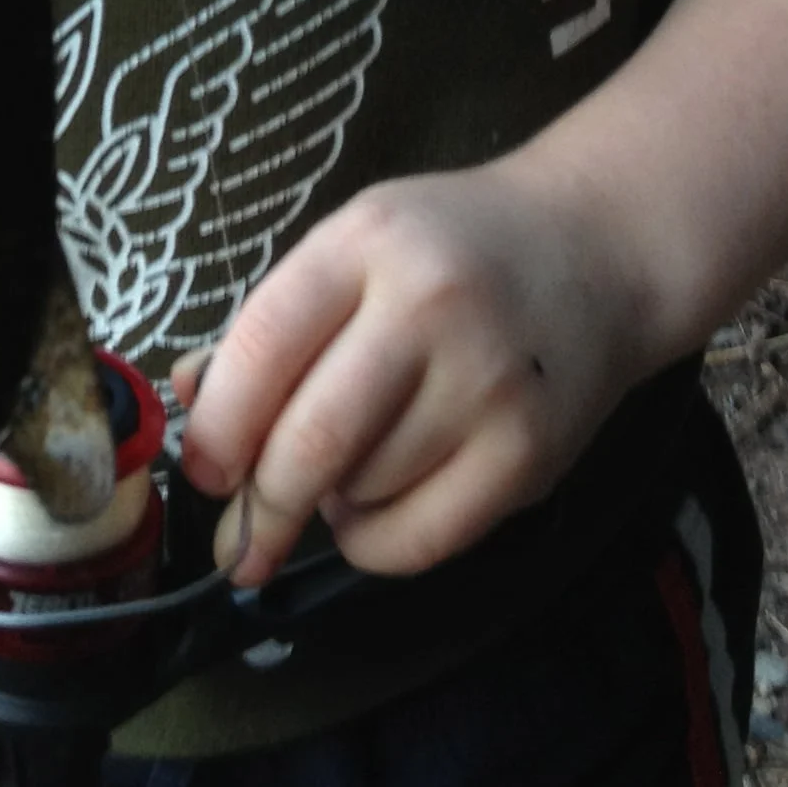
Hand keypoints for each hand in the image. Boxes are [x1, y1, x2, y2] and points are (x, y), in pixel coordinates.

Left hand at [171, 166, 646, 585]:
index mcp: (365, 242)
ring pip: (361, 491)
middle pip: (311, 438)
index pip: (263, 346)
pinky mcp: (530, 453)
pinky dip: (376, 544)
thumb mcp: (355, 246)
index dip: (216, 426)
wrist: (596, 251)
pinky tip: (375, 510)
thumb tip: (191, 400)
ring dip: (331, 504)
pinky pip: (421, 538)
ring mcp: (487, 383)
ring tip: (350, 466)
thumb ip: (273, 321)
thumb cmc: (452, 248)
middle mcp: (428, 307)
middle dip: (258, 505)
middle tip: (238, 536)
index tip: (200, 471)